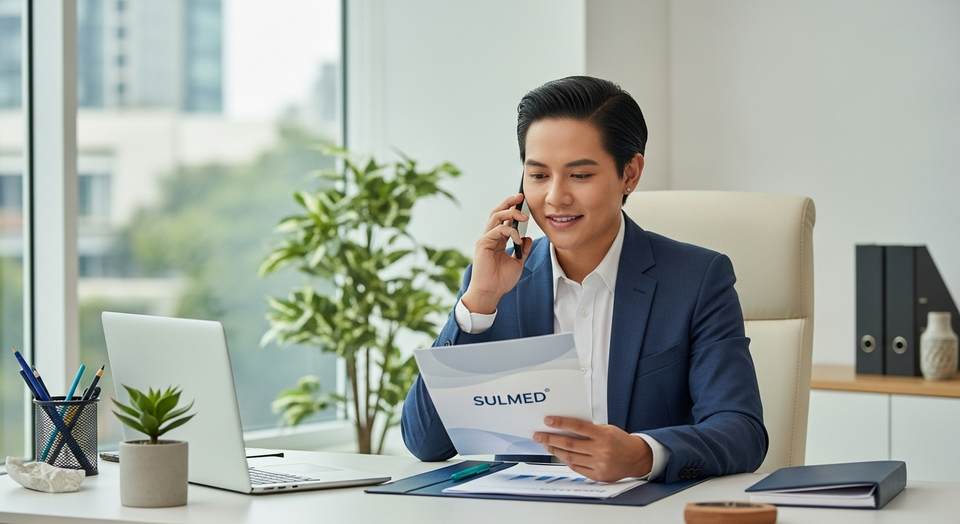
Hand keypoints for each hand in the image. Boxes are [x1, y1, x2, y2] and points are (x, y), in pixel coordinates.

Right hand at [460, 193, 531, 313]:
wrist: (491, 293)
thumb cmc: (501, 281)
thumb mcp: (518, 263)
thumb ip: (523, 250)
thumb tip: (528, 237)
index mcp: (497, 240)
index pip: (503, 219)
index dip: (512, 209)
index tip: (523, 202)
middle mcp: (490, 237)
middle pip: (497, 212)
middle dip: (509, 202)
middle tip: (521, 197)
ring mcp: (485, 239)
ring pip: (496, 217)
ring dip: (510, 213)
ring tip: (524, 216)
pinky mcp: (483, 244)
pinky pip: (497, 230)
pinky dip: (510, 231)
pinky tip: (518, 238)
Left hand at [533, 416, 652, 482]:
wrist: (636, 458)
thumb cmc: (619, 440)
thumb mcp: (606, 428)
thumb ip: (588, 429)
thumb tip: (565, 427)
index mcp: (603, 435)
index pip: (577, 427)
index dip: (560, 423)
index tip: (547, 421)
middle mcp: (601, 450)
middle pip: (570, 444)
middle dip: (551, 439)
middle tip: (538, 435)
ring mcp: (599, 464)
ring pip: (570, 457)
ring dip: (555, 450)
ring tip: (546, 444)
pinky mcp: (598, 475)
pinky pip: (577, 468)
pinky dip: (567, 460)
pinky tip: (560, 455)